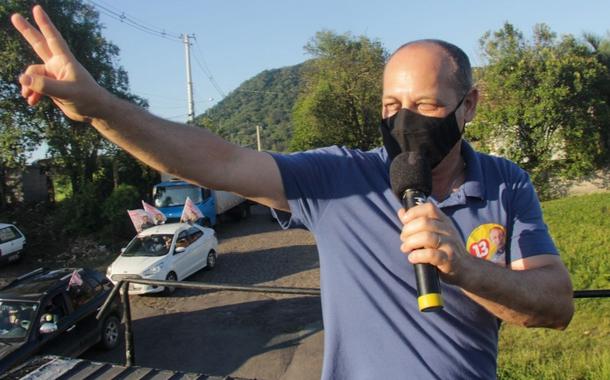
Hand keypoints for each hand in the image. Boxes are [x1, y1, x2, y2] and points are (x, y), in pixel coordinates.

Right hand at [11, 5, 105, 121]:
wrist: (95, 112)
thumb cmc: (87, 99)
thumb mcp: (66, 92)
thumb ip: (44, 85)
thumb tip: (22, 78)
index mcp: (64, 61)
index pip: (52, 38)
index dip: (45, 24)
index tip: (37, 9)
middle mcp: (58, 65)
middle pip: (39, 44)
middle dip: (27, 31)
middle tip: (14, 16)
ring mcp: (54, 75)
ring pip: (33, 74)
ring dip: (28, 85)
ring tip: (28, 96)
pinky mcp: (53, 87)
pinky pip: (36, 86)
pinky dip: (32, 93)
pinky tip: (32, 102)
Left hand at [398, 203, 471, 284]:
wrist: (465, 268)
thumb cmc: (445, 248)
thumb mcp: (434, 232)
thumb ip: (417, 222)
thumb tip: (401, 211)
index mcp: (443, 221)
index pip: (429, 208)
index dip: (413, 212)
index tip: (404, 221)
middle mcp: (448, 230)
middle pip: (424, 222)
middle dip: (408, 230)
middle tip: (404, 238)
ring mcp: (449, 244)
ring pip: (426, 237)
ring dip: (411, 242)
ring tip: (405, 248)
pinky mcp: (448, 259)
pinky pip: (431, 254)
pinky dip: (417, 256)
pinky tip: (412, 258)